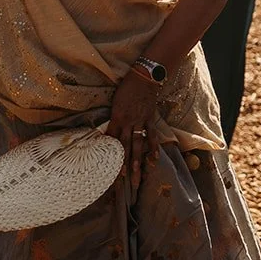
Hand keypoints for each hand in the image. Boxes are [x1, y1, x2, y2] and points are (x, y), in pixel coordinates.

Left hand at [106, 71, 159, 195]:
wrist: (143, 76)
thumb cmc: (126, 88)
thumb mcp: (115, 103)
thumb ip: (114, 119)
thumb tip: (108, 134)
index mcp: (116, 118)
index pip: (111, 141)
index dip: (109, 156)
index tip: (107, 170)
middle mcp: (127, 122)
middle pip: (124, 148)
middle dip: (123, 166)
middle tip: (122, 183)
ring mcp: (140, 122)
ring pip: (138, 145)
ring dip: (137, 162)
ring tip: (137, 177)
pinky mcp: (150, 119)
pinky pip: (151, 136)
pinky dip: (153, 148)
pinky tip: (153, 159)